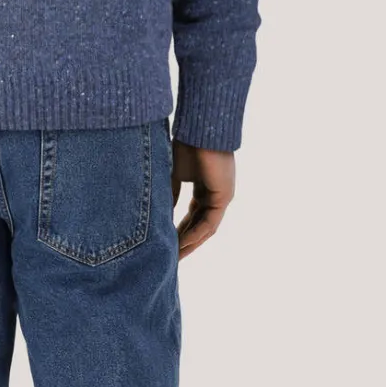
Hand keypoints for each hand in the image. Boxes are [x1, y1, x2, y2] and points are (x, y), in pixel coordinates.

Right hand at [171, 141, 235, 259]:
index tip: (165, 243)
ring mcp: (222, 197)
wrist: (200, 128)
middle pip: (199, 226)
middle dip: (184, 242)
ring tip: (174, 257)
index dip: (178, 231)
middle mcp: (215, 195)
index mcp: (204, 188)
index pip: (192, 216)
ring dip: (190, 243)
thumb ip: (169, 194)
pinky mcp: (224, 197)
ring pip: (205, 229)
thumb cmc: (186, 144)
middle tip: (169, 258)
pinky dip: (195, 234)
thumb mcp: (173, 174)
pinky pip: (209, 223)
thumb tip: (161, 214)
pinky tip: (181, 244)